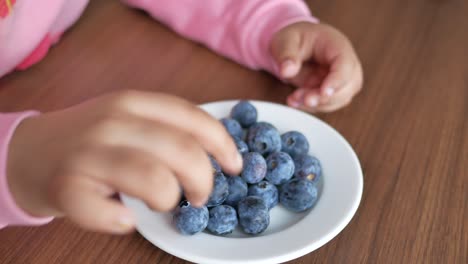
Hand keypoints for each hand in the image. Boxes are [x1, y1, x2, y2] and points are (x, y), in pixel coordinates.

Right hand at [7, 90, 241, 232]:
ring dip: (168, 200)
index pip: (193, 119)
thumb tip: (218, 155)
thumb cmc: (91, 141)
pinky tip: (121, 216)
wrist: (28, 153)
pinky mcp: (68, 189)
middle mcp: (112, 123)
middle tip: (200, 197)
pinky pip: (114, 216)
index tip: (236, 166)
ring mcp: (88, 155)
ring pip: (156, 182)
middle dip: (204, 182)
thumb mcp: (128, 119)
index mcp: (133, 103)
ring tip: (159, 204)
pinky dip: (125, 222)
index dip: (223, 145)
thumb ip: (167, 128)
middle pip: (184, 153)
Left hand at [271, 22, 362, 111]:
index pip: (346, 65)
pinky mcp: (333, 91)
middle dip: (325, 97)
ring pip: (340, 99)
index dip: (337, 81)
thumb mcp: (285, 40)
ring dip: (317, 104)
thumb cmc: (294, 39)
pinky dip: (312, 107)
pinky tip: (295, 101)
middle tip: (303, 99)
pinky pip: (328, 104)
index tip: (323, 92)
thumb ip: (286, 54)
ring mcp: (342, 79)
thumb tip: (287, 71)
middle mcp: (345, 63)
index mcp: (337, 46)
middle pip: (348, 86)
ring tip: (294, 99)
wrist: (293, 46)